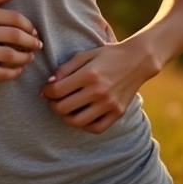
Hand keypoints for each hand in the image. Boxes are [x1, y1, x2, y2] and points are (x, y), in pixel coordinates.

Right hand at [0, 0, 42, 81]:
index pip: (13, 17)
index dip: (28, 25)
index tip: (33, 31)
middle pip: (14, 36)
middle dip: (31, 42)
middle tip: (37, 45)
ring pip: (9, 55)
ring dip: (25, 57)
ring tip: (30, 57)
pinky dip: (13, 73)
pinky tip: (18, 70)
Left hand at [40, 39, 157, 133]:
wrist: (137, 60)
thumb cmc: (108, 55)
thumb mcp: (85, 55)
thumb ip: (65, 68)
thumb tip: (50, 83)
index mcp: (89, 74)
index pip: (57, 90)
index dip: (46, 92)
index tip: (45, 90)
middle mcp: (99, 91)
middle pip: (64, 108)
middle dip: (53, 104)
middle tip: (52, 100)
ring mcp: (109, 104)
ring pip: (78, 122)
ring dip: (65, 117)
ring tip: (63, 109)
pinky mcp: (118, 113)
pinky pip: (96, 128)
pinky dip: (84, 126)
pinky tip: (80, 116)